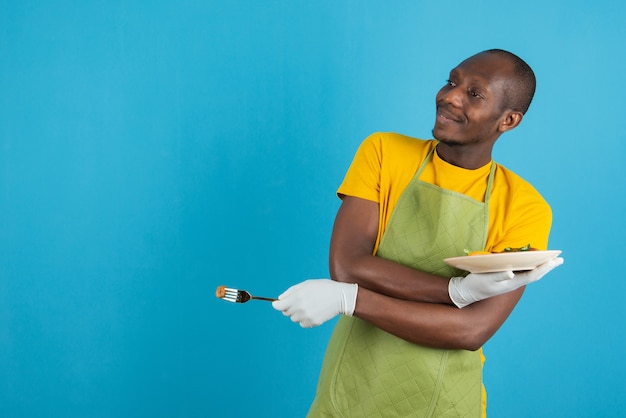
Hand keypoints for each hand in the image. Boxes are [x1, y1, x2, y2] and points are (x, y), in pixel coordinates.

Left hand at [272, 279, 357, 327]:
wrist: (339, 296)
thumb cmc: (322, 287)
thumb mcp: (306, 284)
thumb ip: (291, 291)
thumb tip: (280, 299)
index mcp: (297, 297)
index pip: (279, 306)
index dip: (277, 305)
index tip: (277, 304)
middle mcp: (301, 308)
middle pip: (286, 312)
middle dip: (289, 307)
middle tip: (299, 301)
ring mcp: (307, 316)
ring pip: (294, 318)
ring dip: (297, 313)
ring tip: (308, 305)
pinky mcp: (313, 323)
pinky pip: (302, 324)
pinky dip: (305, 319)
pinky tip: (313, 311)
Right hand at [448, 257, 563, 307]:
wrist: (467, 292)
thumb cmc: (477, 285)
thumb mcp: (487, 280)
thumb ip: (499, 276)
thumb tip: (511, 273)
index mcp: (513, 283)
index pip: (533, 275)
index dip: (544, 268)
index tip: (554, 261)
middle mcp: (514, 282)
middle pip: (535, 273)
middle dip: (547, 267)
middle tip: (560, 259)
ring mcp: (510, 280)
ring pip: (529, 272)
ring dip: (540, 265)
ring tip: (550, 259)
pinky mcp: (504, 277)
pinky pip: (521, 270)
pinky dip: (529, 264)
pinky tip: (531, 260)